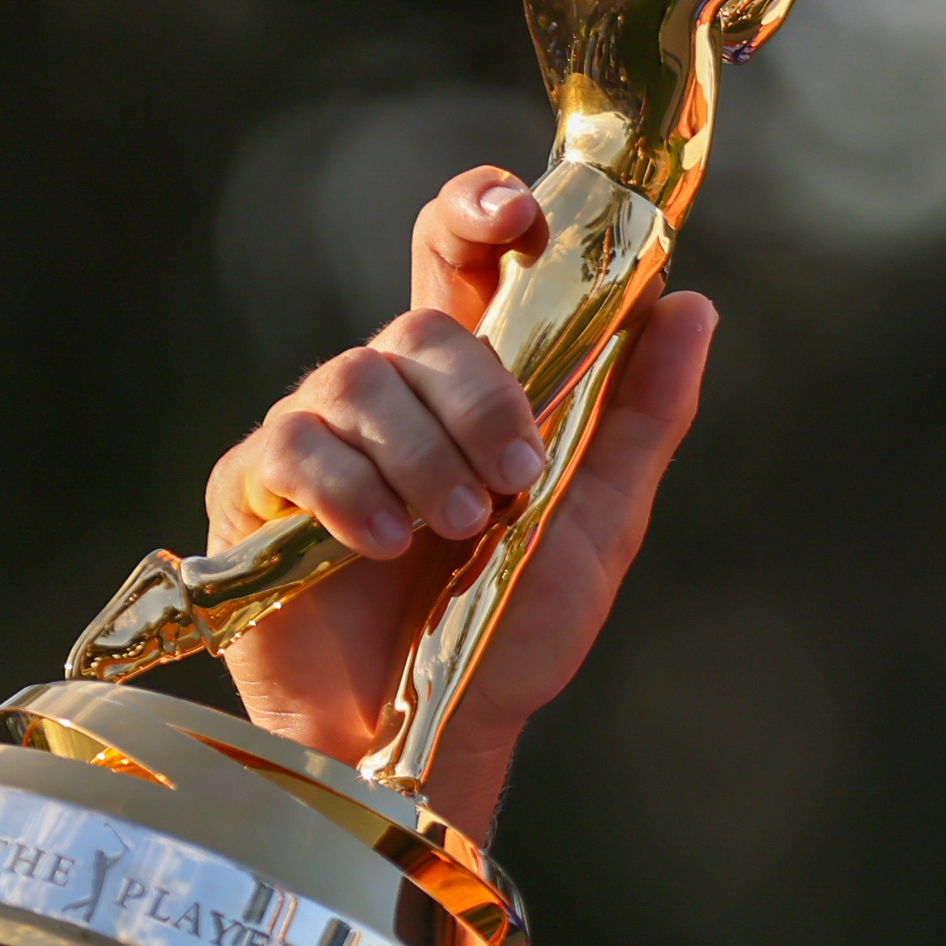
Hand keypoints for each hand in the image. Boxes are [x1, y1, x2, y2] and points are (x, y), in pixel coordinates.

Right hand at [210, 166, 717, 826]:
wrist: (430, 736)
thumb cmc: (509, 634)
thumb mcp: (598, 522)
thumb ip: (644, 415)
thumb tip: (691, 302)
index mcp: (470, 384)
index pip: (462, 256)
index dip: (479, 210)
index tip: (515, 213)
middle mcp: (389, 395)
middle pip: (419, 324)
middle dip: (479, 397)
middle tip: (512, 483)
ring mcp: (315, 436)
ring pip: (358, 380)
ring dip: (423, 457)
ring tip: (453, 533)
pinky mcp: (254, 489)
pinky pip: (295, 448)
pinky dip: (352, 493)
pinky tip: (384, 545)